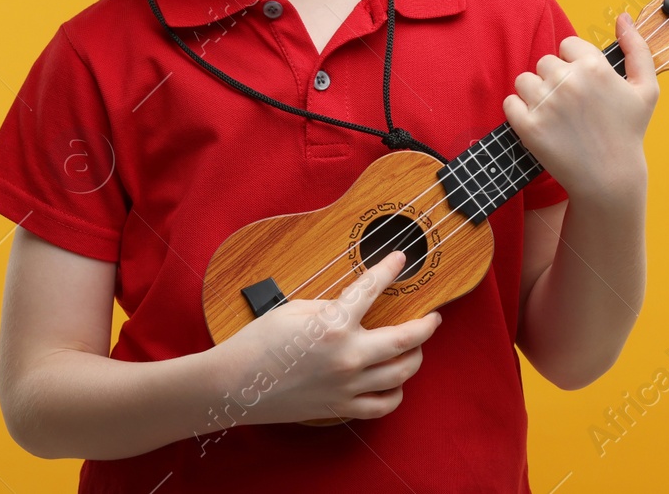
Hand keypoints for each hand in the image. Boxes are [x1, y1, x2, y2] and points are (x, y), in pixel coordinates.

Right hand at [211, 250, 440, 424]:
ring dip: (415, 357)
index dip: (388, 270)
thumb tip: (351, 309)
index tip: (401, 259)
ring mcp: (347, 386)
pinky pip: (383, 404)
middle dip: (426, 326)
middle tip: (433, 318)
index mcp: (333, 324)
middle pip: (405, 340)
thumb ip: (329, 308)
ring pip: (400, 373)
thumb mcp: (293, 311)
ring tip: (415, 347)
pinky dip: (395, 392)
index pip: (371, 289)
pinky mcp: (341, 408)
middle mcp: (348, 356)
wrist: (234, 385)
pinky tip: (394, 381)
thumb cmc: (257, 343)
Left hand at [502, 12, 657, 204]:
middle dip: (555, 79)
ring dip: (535, 94)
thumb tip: (623, 17)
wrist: (609, 178)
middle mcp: (568, 80)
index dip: (574, 64)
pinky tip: (540, 124)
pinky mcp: (527, 125)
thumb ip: (637, 48)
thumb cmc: (628, 132)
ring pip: (524, 80)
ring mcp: (546, 103)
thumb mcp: (646, 89)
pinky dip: (519, 112)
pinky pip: (510, 102)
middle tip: (572, 106)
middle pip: (545, 62)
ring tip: (556, 115)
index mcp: (594, 66)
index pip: (567, 45)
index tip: (584, 86)